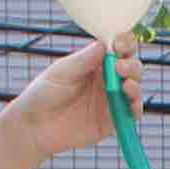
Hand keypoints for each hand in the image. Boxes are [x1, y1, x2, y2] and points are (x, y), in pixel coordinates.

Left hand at [2, 35, 132, 156]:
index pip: (117, 48)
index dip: (124, 42)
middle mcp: (106, 80)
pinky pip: (131, 114)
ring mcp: (110, 101)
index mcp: (95, 63)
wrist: (34, 126)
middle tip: (120, 66)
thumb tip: (104, 44)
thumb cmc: (43, 94)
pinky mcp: (111, 122)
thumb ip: (83, 60)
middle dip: (131, 64)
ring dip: (135, 84)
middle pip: (130, 67)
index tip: (119, 42)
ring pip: (134, 88)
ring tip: (125, 84)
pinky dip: (136, 107)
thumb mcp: (61, 71)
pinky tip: (130, 102)